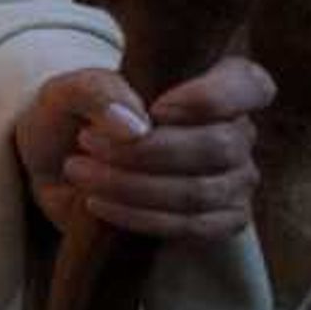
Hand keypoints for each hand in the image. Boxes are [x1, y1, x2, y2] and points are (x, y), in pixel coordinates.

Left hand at [18, 57, 274, 240]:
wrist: (60, 169)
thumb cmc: (75, 118)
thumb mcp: (69, 92)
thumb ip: (98, 90)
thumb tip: (136, 126)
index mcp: (216, 82)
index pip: (251, 84)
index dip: (212, 98)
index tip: (157, 109)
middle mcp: (237, 130)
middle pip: (220, 145)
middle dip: (147, 151)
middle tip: (88, 143)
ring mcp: (236, 179)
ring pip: (201, 190)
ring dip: (132, 186)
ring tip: (81, 172)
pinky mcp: (221, 220)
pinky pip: (195, 226)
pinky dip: (141, 217)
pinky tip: (99, 204)